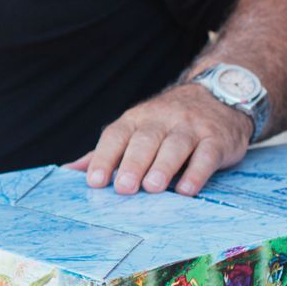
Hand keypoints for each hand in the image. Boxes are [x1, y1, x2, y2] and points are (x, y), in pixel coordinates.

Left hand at [74, 82, 251, 196]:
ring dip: (163, 166)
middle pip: (145, 140)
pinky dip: (197, 172)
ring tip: (152, 188)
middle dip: (133, 163)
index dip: (104, 158)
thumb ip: (107, 152)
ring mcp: (191, 128)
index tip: (94, 181)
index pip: (116, 135)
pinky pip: (206, 154)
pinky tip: (187, 189)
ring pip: (176, 145)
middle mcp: (162, 120)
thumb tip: (69, 170)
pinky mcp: (217, 139)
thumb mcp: (135, 130)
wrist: (218, 96)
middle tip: (123, 188)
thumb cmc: (167, 123)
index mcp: (136, 119)